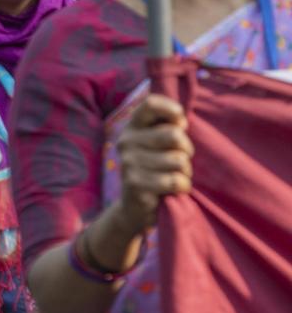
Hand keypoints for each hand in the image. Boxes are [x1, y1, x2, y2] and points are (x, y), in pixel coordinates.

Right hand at [111, 94, 193, 236]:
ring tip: (174, 177)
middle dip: (186, 151)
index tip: (181, 123)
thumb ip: (167, 128)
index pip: (150, 104)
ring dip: (185, 173)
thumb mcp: (157, 145)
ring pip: (179, 160)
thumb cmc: (155, 170)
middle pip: (174, 135)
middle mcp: (126, 142)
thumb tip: (181, 121)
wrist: (134, 208)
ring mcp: (129, 163)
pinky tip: (172, 191)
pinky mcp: (135, 184)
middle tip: (179, 161)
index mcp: (132, 128)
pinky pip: (176, 180)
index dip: (172, 110)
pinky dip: (182, 187)